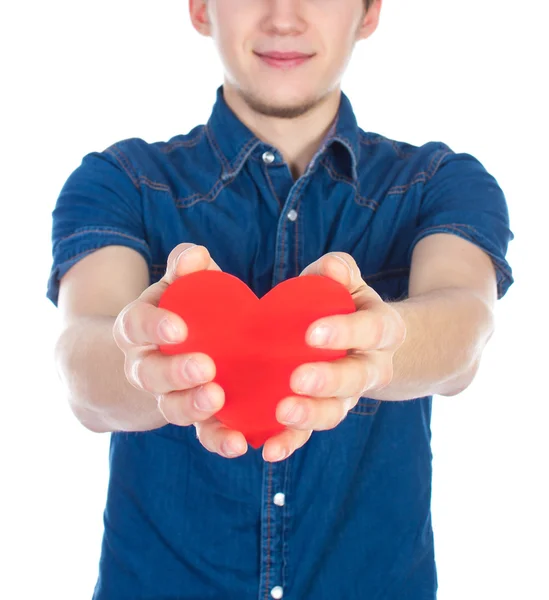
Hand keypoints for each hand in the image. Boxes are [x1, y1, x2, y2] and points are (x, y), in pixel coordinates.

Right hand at [112, 243, 247, 458]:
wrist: (161, 356)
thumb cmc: (177, 312)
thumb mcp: (175, 288)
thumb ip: (185, 270)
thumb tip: (196, 254)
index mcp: (138, 329)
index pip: (135, 325)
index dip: (152, 327)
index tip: (178, 327)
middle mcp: (145, 367)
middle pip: (149, 374)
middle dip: (174, 373)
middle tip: (205, 367)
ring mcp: (166, 396)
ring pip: (171, 408)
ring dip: (193, 406)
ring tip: (218, 400)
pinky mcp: (193, 417)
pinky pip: (201, 433)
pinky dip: (218, 440)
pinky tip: (239, 443)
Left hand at [262, 252, 406, 461]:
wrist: (364, 340)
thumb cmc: (346, 304)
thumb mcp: (348, 283)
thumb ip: (340, 272)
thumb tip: (332, 266)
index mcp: (382, 330)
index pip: (371, 330)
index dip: (346, 332)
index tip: (313, 332)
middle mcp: (371, 367)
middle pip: (357, 379)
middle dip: (329, 381)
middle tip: (298, 380)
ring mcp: (349, 395)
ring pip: (336, 412)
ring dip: (311, 416)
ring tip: (283, 414)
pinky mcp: (323, 411)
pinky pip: (310, 432)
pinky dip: (291, 442)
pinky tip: (269, 450)